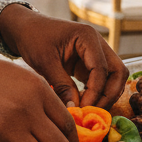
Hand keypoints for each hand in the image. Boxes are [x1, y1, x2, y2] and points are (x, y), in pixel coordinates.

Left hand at [0, 4, 127, 110]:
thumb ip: (61, 85)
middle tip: (93, 112)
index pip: (102, 69)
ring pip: (113, 77)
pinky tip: (84, 104)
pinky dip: (97, 92)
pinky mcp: (88, 63)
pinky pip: (102, 79)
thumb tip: (75, 109)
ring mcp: (95, 52)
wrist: (24, 28)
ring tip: (88, 110)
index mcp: (88, 37)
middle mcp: (97, 43)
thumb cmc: (33, 38)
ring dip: (105, 95)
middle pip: (118, 72)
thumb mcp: (45, 62)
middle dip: (108, 94)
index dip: (95, 92)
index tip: (83, 109)